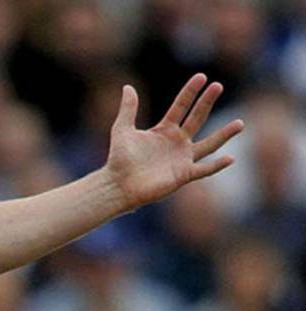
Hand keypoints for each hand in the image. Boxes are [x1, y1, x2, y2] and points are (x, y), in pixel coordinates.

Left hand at [103, 74, 243, 208]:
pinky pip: (204, 170)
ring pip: (209, 144)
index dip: (190, 92)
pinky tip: (231, 158)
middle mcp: (177, 142)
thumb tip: (128, 87)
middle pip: (197, 118)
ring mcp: (182, 158)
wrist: (117, 185)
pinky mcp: (183, 175)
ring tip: (240, 123)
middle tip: (218, 85)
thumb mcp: (122, 130)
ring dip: (224, 134)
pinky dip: (217, 165)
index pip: (181, 107)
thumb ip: (128, 109)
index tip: (202, 77)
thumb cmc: (119, 160)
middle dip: (206, 102)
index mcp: (164, 130)